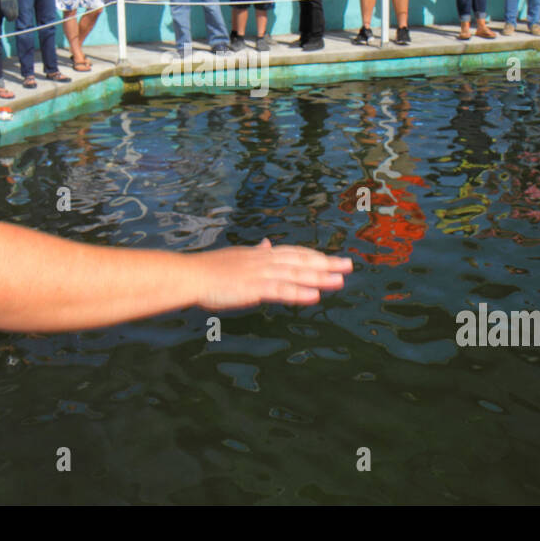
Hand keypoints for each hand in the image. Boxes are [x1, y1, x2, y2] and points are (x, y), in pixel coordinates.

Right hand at [194, 238, 350, 309]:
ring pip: (295, 275)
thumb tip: (265, 243)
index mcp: (261, 255)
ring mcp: (260, 274)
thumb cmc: (209, 269)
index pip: (293, 253)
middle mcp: (264, 261)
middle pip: (301, 261)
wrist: (191, 275)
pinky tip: (314, 297)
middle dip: (326, 264)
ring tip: (340, 281)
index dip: (314, 256)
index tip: (331, 258)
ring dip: (319, 278)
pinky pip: (280, 291)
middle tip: (349, 266)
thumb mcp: (236, 256)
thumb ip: (254, 252)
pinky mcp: (253, 288)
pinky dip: (298, 293)